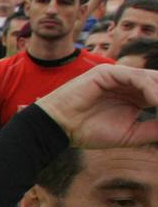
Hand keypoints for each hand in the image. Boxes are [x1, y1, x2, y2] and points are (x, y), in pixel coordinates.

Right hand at [34, 65, 157, 148]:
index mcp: (135, 96)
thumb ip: (154, 129)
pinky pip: (136, 77)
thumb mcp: (130, 134)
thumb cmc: (89, 131)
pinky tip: (155, 102)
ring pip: (151, 78)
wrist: (60, 128)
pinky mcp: (107, 72)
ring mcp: (118, 76)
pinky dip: (150, 88)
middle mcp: (129, 83)